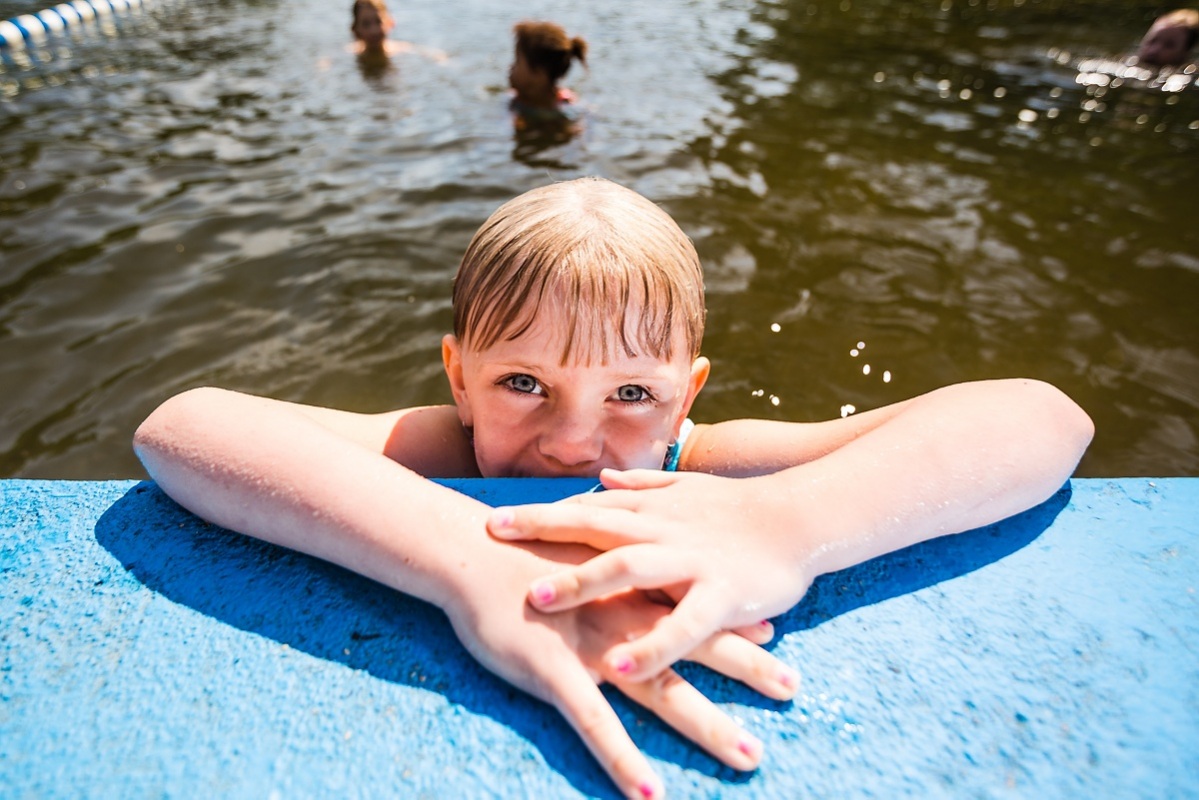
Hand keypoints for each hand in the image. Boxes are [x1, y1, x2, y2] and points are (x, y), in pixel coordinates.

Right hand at [441, 536, 799, 799]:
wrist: (467, 549)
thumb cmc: (519, 553)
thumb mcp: (573, 550)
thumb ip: (612, 564)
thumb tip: (644, 573)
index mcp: (628, 586)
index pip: (693, 606)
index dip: (738, 625)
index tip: (781, 644)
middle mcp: (622, 615)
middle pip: (694, 647)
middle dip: (747, 670)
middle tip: (793, 690)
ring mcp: (592, 646)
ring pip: (660, 691)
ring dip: (706, 724)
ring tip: (748, 756)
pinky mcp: (554, 672)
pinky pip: (595, 724)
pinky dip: (623, 759)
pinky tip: (650, 793)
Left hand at [487, 469, 815, 683]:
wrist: (805, 519)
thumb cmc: (741, 508)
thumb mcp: (687, 488)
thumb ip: (641, 483)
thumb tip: (599, 476)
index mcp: (654, 508)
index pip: (587, 507)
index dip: (540, 513)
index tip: (494, 520)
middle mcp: (665, 529)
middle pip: (594, 524)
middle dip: (542, 530)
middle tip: (492, 537)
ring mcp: (692, 560)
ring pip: (629, 566)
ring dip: (581, 582)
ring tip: (537, 601)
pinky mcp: (722, 595)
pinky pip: (682, 624)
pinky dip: (651, 646)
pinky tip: (620, 669)